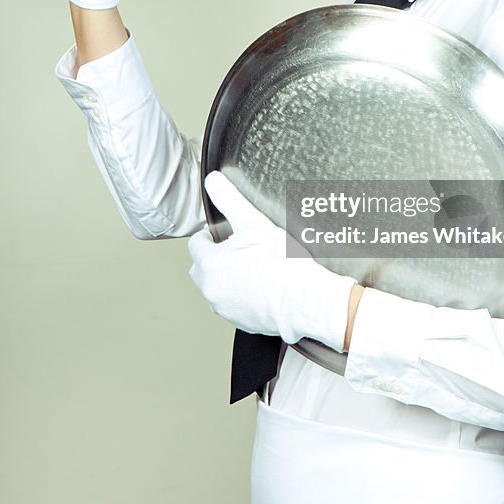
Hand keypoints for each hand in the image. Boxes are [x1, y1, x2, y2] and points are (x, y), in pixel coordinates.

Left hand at [188, 172, 356, 350]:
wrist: (306, 299)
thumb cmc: (282, 263)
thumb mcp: (254, 222)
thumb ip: (229, 199)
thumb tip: (213, 180)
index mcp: (210, 265)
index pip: (196, 244)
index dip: (210, 234)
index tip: (223, 232)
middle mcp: (212, 291)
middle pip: (202, 268)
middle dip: (215, 257)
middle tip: (238, 249)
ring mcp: (226, 310)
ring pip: (217, 288)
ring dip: (227, 277)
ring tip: (252, 266)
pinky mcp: (242, 322)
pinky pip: (233, 304)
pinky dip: (241, 295)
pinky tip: (262, 285)